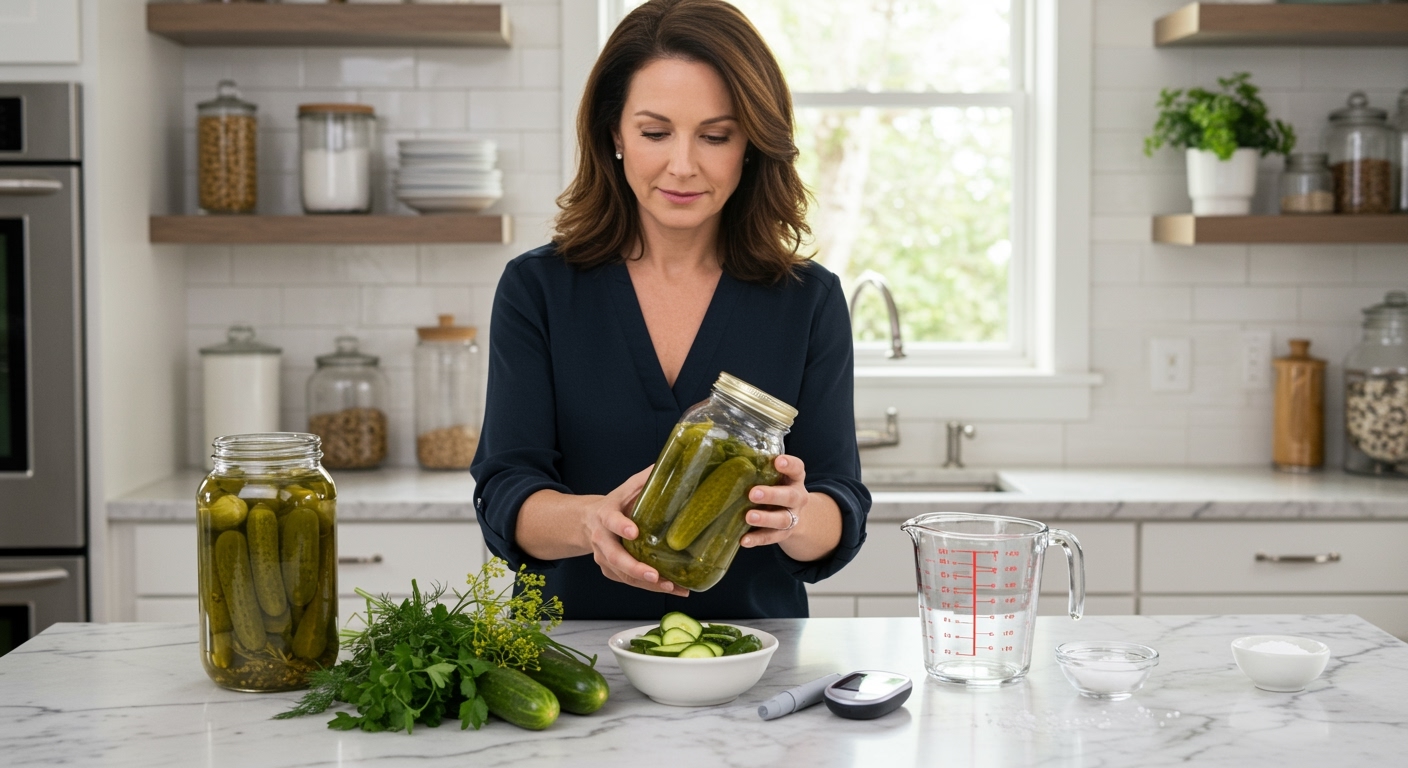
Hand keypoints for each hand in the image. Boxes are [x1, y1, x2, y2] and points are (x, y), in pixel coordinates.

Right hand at [583, 466, 688, 596]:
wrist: (587, 522)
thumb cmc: (614, 504)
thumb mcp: (627, 488)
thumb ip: (646, 479)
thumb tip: (669, 464)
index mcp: (605, 516)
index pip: (611, 521)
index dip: (621, 527)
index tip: (634, 532)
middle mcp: (601, 540)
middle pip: (615, 557)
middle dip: (635, 568)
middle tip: (654, 575)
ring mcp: (604, 558)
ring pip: (623, 575)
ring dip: (647, 584)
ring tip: (672, 586)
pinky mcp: (610, 571)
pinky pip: (628, 582)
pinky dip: (648, 587)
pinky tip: (670, 587)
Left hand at [739, 454, 808, 548]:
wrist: (794, 514)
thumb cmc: (775, 487)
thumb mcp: (773, 476)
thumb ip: (759, 469)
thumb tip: (723, 454)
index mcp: (794, 479)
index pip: (797, 469)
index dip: (789, 465)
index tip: (778, 461)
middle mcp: (797, 497)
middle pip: (789, 496)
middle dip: (772, 495)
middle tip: (753, 493)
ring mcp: (792, 517)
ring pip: (782, 519)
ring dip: (765, 518)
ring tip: (749, 517)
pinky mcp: (783, 534)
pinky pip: (771, 537)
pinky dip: (757, 539)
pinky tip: (744, 540)